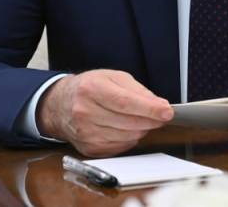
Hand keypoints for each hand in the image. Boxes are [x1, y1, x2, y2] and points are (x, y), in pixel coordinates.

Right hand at [35, 69, 172, 156]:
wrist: (60, 105)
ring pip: (127, 137)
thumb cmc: (90, 87)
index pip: (125, 103)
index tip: (167, 112)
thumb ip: (138, 90)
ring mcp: (86, 133)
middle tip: (161, 115)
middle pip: (128, 122)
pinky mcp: (89, 149)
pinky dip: (130, 139)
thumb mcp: (113, 77)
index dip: (149, 109)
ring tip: (142, 119)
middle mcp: (85, 112)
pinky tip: (127, 128)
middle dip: (151, 120)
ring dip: (141, 129)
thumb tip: (159, 105)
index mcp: (91, 89)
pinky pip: (120, 148)